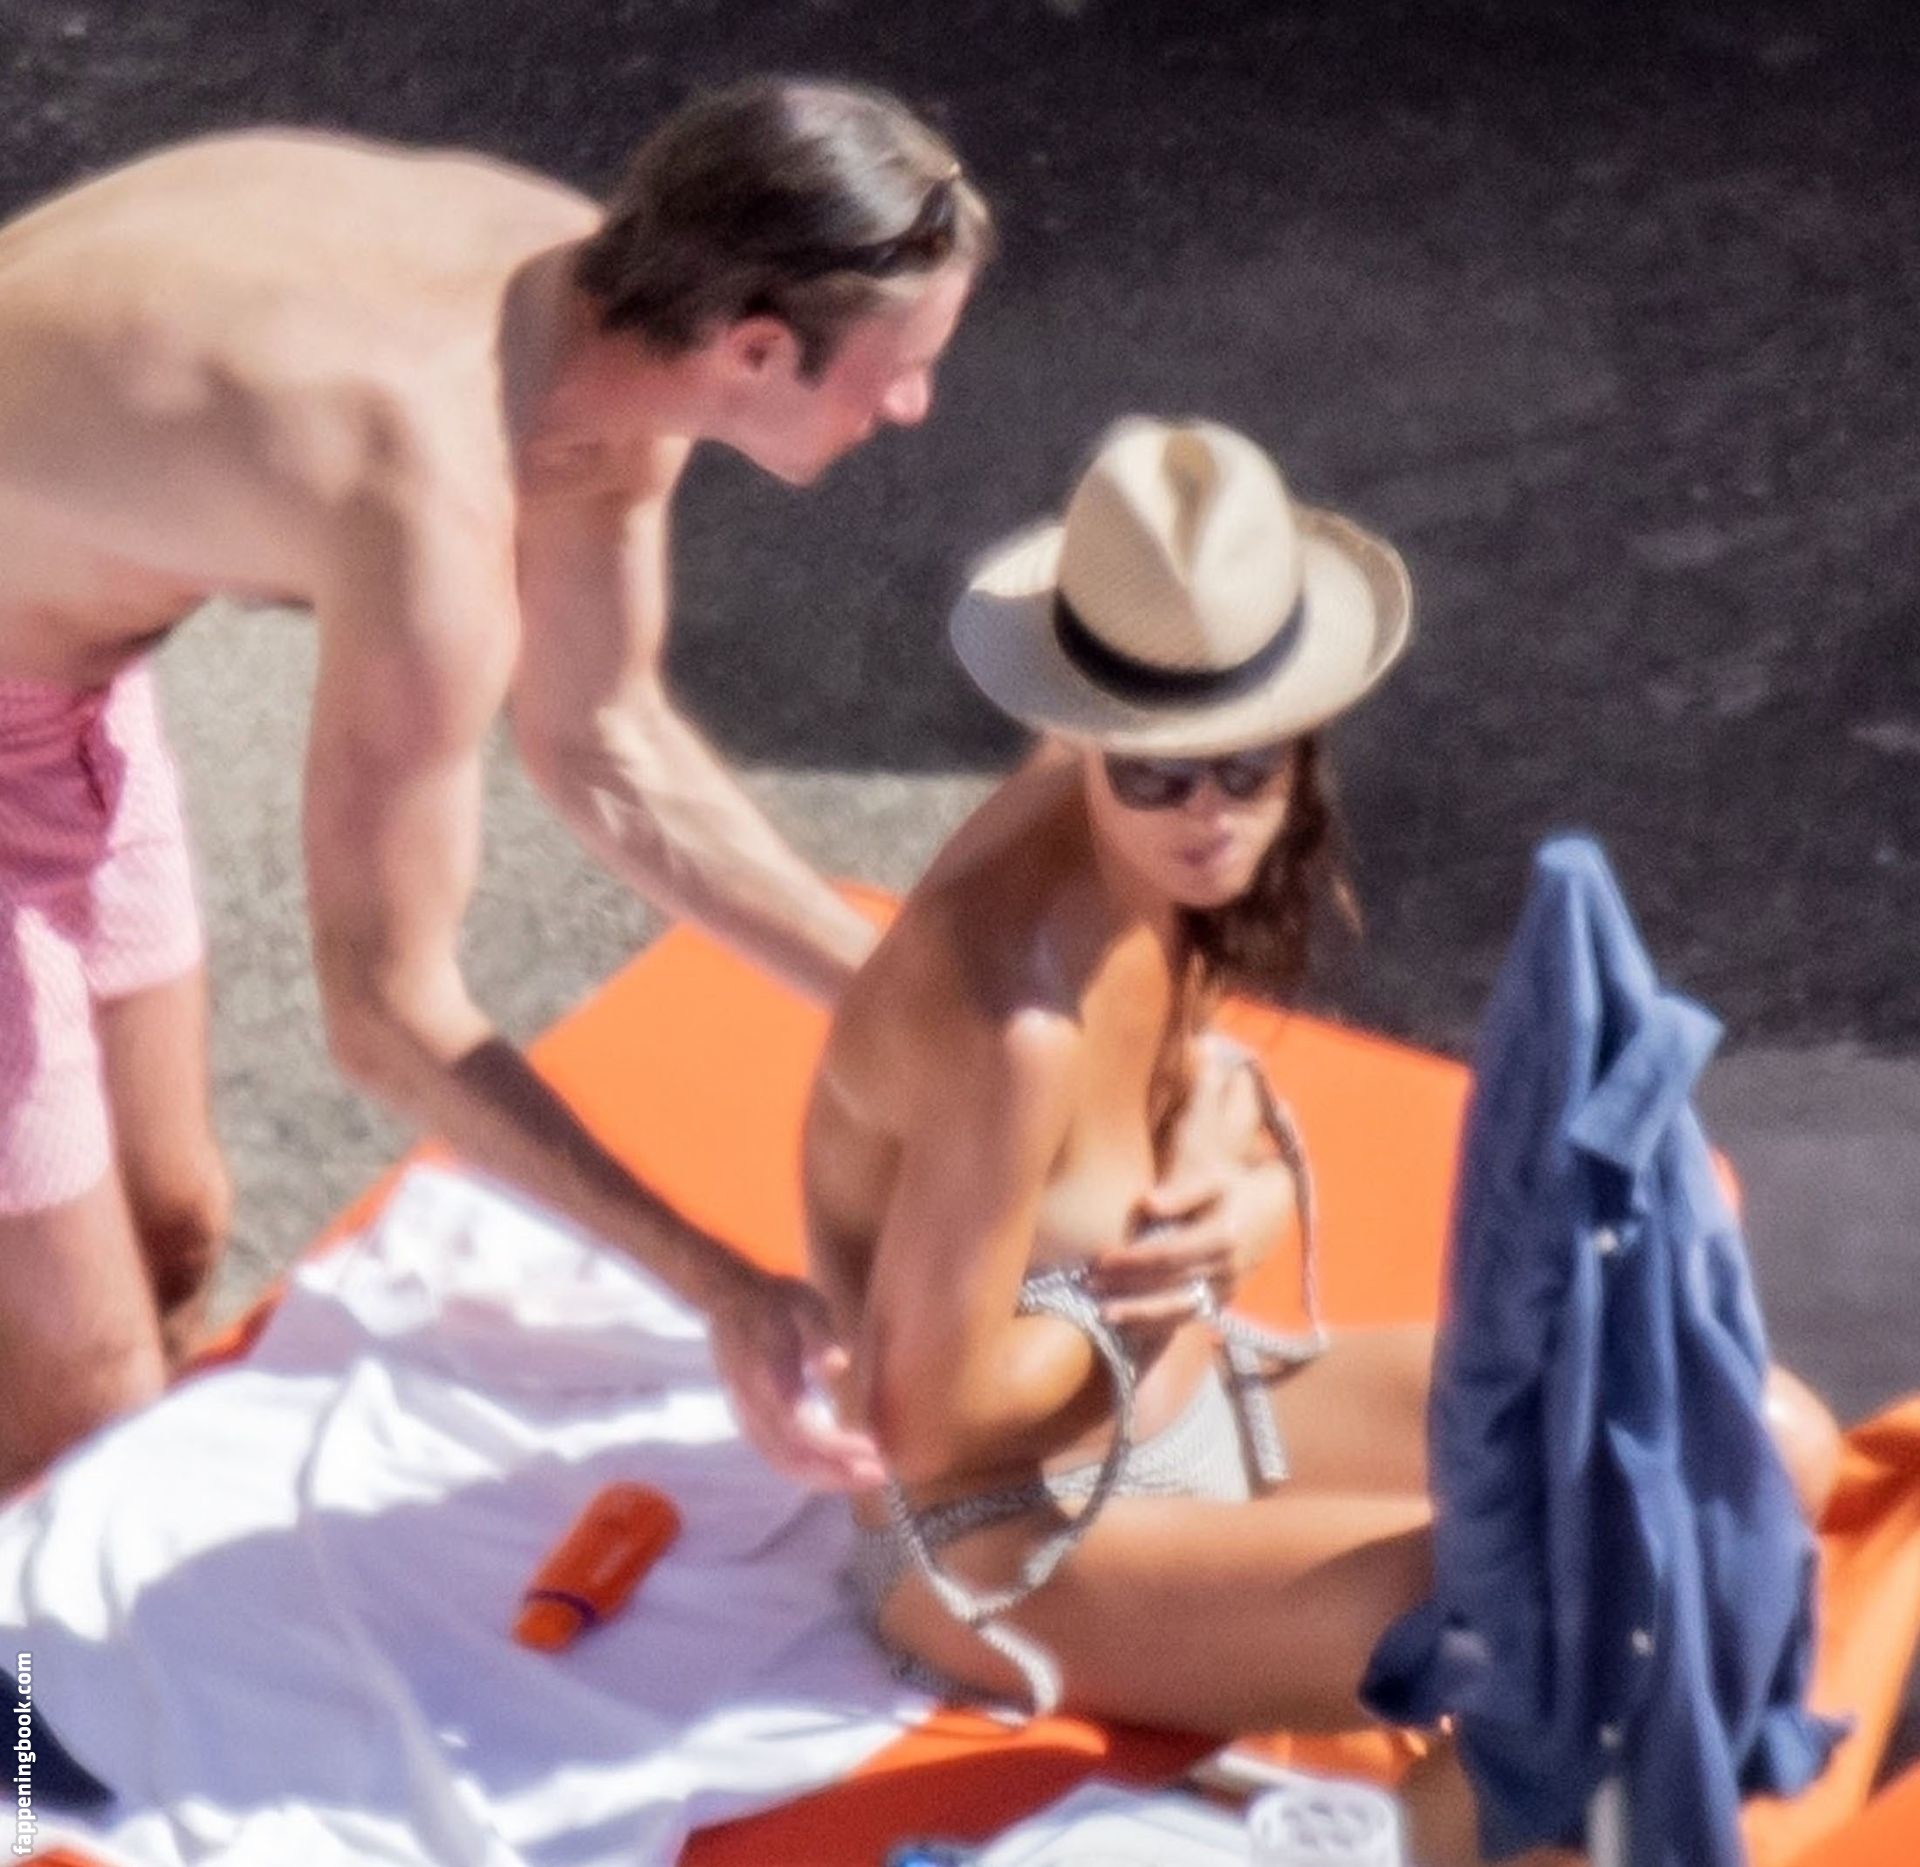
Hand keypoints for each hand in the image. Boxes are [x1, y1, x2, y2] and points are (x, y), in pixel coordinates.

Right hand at [706, 1268, 886, 1490]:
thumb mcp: (804, 1303)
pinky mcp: (747, 1420)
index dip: (834, 1446)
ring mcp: (745, 1415)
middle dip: (836, 1473)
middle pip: (791, 1455)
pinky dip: (808, 1469)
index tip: (872, 1448)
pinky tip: (837, 1468)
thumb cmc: (777, 1301)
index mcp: (768, 1373)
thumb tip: (838, 1365)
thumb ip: (820, 1333)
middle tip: (880, 1475)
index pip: (799, 1425)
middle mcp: (751, 1403)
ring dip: (824, 1477)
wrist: (728, 1300)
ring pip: (782, 1462)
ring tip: (866, 1475)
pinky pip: (776, 1456)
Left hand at [1089, 1154, 1295, 1331]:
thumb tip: (1146, 1204)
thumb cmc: (1229, 1186)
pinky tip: (1128, 1326)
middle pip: (1170, 1287)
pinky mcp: (1222, 1301)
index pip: (1169, 1255)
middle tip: (1089, 1289)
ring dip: (1141, 1317)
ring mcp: (1226, 1290)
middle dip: (1129, 1290)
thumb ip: (1181, 1191)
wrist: (1268, 1208)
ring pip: (1180, 1312)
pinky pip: (1188, 1319)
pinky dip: (1158, 1326)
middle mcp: (1228, 1270)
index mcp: (1224, 1237)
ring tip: (1103, 1316)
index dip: (1133, 1260)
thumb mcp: (1211, 1178)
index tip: (1100, 1259)